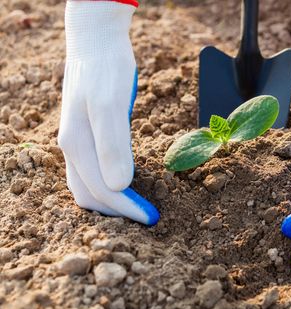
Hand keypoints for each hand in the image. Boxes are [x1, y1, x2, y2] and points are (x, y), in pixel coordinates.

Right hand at [58, 1, 158, 224]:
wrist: (96, 43)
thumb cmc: (105, 70)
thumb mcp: (110, 106)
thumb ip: (113, 146)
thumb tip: (119, 186)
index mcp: (78, 145)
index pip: (103, 190)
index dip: (128, 208)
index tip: (153, 218)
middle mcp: (73, 148)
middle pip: (92, 195)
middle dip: (120, 211)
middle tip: (150, 217)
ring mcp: (77, 141)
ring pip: (88, 186)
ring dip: (113, 201)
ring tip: (138, 206)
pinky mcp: (86, 135)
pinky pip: (91, 171)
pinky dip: (108, 185)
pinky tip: (126, 183)